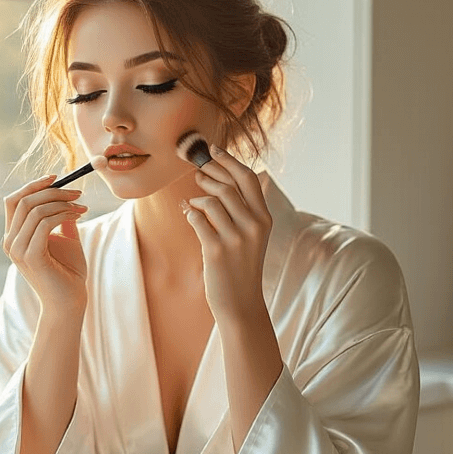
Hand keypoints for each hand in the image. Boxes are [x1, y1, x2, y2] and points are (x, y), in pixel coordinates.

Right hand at [3, 175, 88, 316]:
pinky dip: (62, 214)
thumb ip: (61, 218)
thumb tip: (67, 198)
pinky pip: (43, 223)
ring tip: (81, 207)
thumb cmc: (68, 273)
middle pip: (22, 200)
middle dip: (52, 190)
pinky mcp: (30, 256)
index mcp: (14, 236)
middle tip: (77, 192)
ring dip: (61, 202)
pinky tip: (77, 216)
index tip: (56, 178)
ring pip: (34, 209)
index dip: (33, 185)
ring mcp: (17, 249)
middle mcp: (10, 242)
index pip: (14, 200)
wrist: (70, 302)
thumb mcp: (65, 239)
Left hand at [180, 146, 272, 324]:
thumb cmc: (241, 267)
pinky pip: (198, 219)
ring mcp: (237, 239)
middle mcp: (254, 226)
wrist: (241, 304)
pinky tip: (187, 213)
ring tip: (193, 201)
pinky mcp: (217, 251)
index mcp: (265, 219)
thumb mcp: (252, 237)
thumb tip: (220, 181)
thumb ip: (244, 210)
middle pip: (230, 185)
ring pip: (212, 201)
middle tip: (197, 172)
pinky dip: (190, 212)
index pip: (249, 178)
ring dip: (198, 196)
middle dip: (210, 172)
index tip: (212, 149)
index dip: (228, 160)